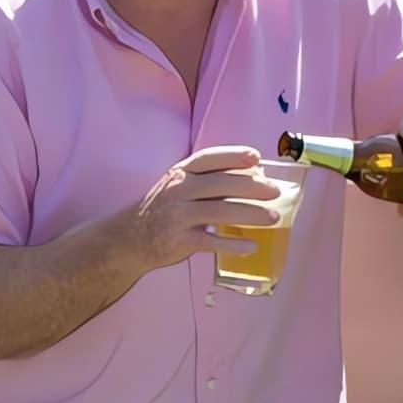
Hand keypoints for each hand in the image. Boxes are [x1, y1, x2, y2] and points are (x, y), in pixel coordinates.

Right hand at [114, 145, 285, 272]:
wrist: (127, 240)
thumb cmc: (162, 210)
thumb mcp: (178, 187)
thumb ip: (208, 181)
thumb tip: (253, 176)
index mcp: (179, 173)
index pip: (209, 158)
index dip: (234, 156)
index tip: (256, 158)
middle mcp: (178, 191)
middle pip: (221, 184)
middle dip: (252, 187)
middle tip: (274, 192)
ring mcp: (177, 217)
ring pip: (220, 211)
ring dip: (250, 214)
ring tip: (273, 218)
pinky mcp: (179, 242)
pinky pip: (211, 242)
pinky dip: (233, 244)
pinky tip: (251, 246)